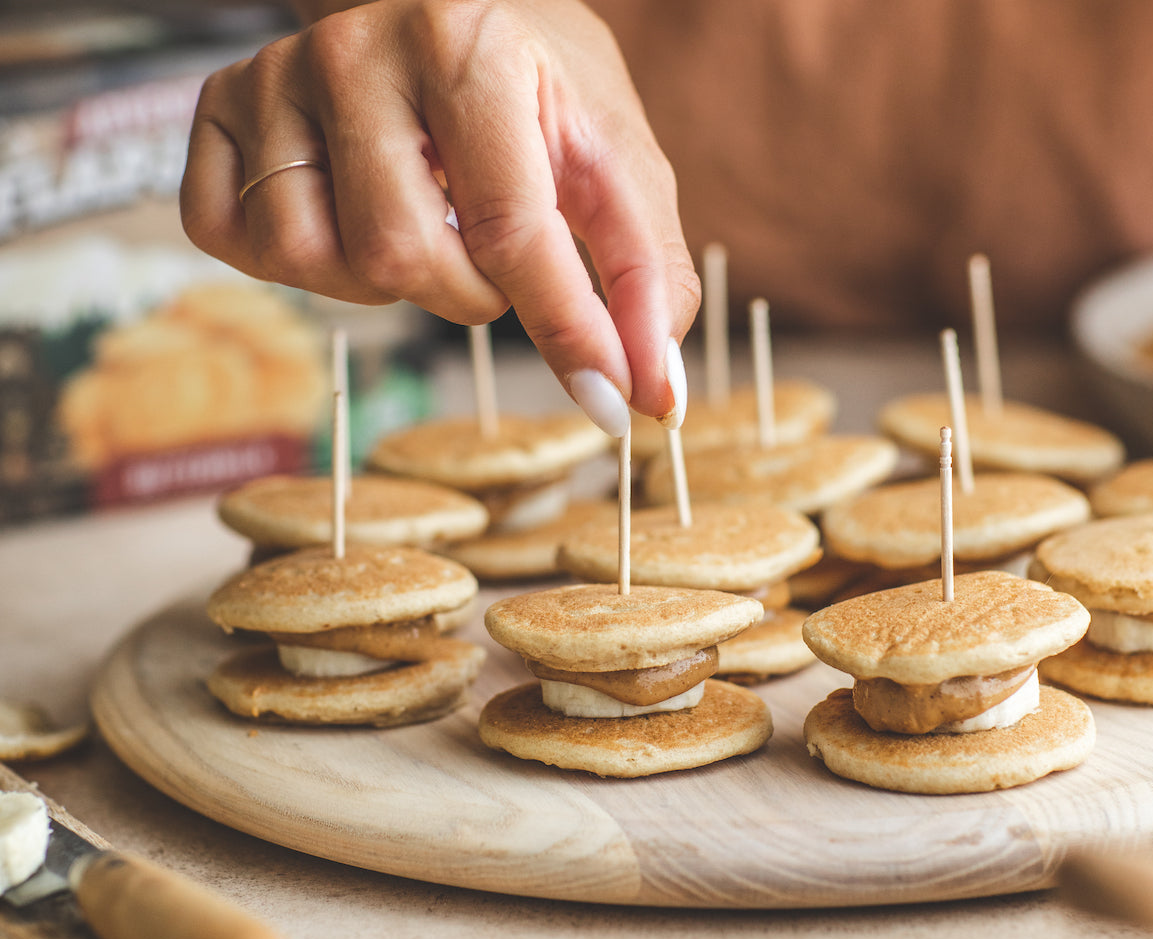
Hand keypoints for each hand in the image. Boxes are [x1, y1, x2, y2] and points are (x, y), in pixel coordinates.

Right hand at [180, 0, 698, 431]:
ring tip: (423, 225)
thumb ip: (644, 271)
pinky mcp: (216, 112)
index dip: (567, 332)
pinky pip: (234, 238)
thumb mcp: (613, 161)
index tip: (613, 404)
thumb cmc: (537, 93)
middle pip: (400, 258)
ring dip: (387, 283)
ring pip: (313, 260)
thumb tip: (655, 392)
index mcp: (467, 44)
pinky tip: (348, 219)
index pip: (511, 226)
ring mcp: (273, 78)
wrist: (449, 10)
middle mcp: (353, 49)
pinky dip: (304, 264)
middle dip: (468, 293)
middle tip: (491, 252)